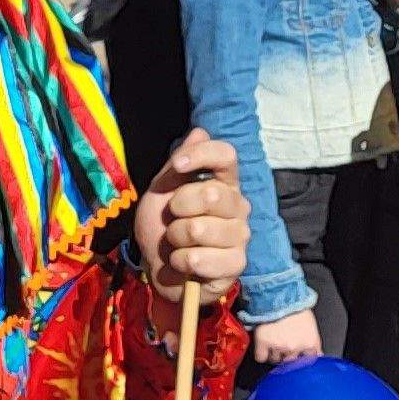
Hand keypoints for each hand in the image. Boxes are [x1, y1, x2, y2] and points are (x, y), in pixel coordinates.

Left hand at [134, 128, 246, 302]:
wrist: (157, 267)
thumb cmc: (162, 226)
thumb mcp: (160, 191)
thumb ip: (177, 164)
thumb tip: (199, 132)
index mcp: (224, 183)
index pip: (226, 155)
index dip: (201, 156)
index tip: (177, 166)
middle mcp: (238, 206)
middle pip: (211, 193)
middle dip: (178, 208)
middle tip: (173, 219)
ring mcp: (240, 236)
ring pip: (200, 229)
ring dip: (175, 239)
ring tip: (176, 244)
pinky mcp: (236, 265)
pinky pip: (200, 258)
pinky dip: (181, 262)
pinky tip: (183, 264)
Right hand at [250, 309, 323, 364]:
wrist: (278, 292)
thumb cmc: (295, 303)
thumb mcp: (311, 324)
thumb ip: (313, 341)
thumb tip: (316, 353)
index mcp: (310, 343)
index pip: (308, 361)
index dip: (302, 358)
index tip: (299, 357)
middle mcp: (295, 348)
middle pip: (289, 362)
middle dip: (287, 354)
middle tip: (284, 342)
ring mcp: (279, 347)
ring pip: (275, 360)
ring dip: (274, 353)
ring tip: (273, 339)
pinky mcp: (263, 343)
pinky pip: (261, 357)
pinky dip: (261, 353)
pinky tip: (263, 345)